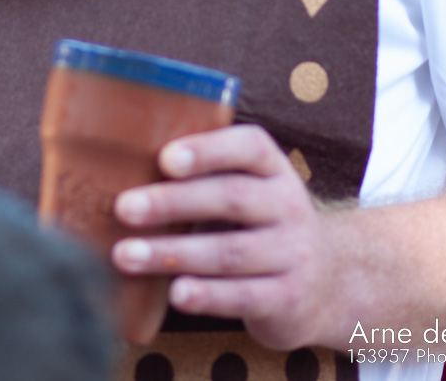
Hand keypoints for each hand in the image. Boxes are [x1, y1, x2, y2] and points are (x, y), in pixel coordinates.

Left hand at [111, 124, 338, 350]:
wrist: (328, 280)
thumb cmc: (258, 220)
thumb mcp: (247, 185)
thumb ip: (203, 172)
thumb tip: (117, 159)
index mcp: (273, 167)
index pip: (249, 147)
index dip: (207, 150)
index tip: (164, 158)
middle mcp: (288, 205)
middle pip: (231, 198)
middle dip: (173, 202)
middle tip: (124, 207)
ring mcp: (292, 254)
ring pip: (230, 252)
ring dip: (173, 253)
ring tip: (126, 254)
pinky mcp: (287, 298)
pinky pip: (243, 295)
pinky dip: (207, 295)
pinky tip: (174, 293)